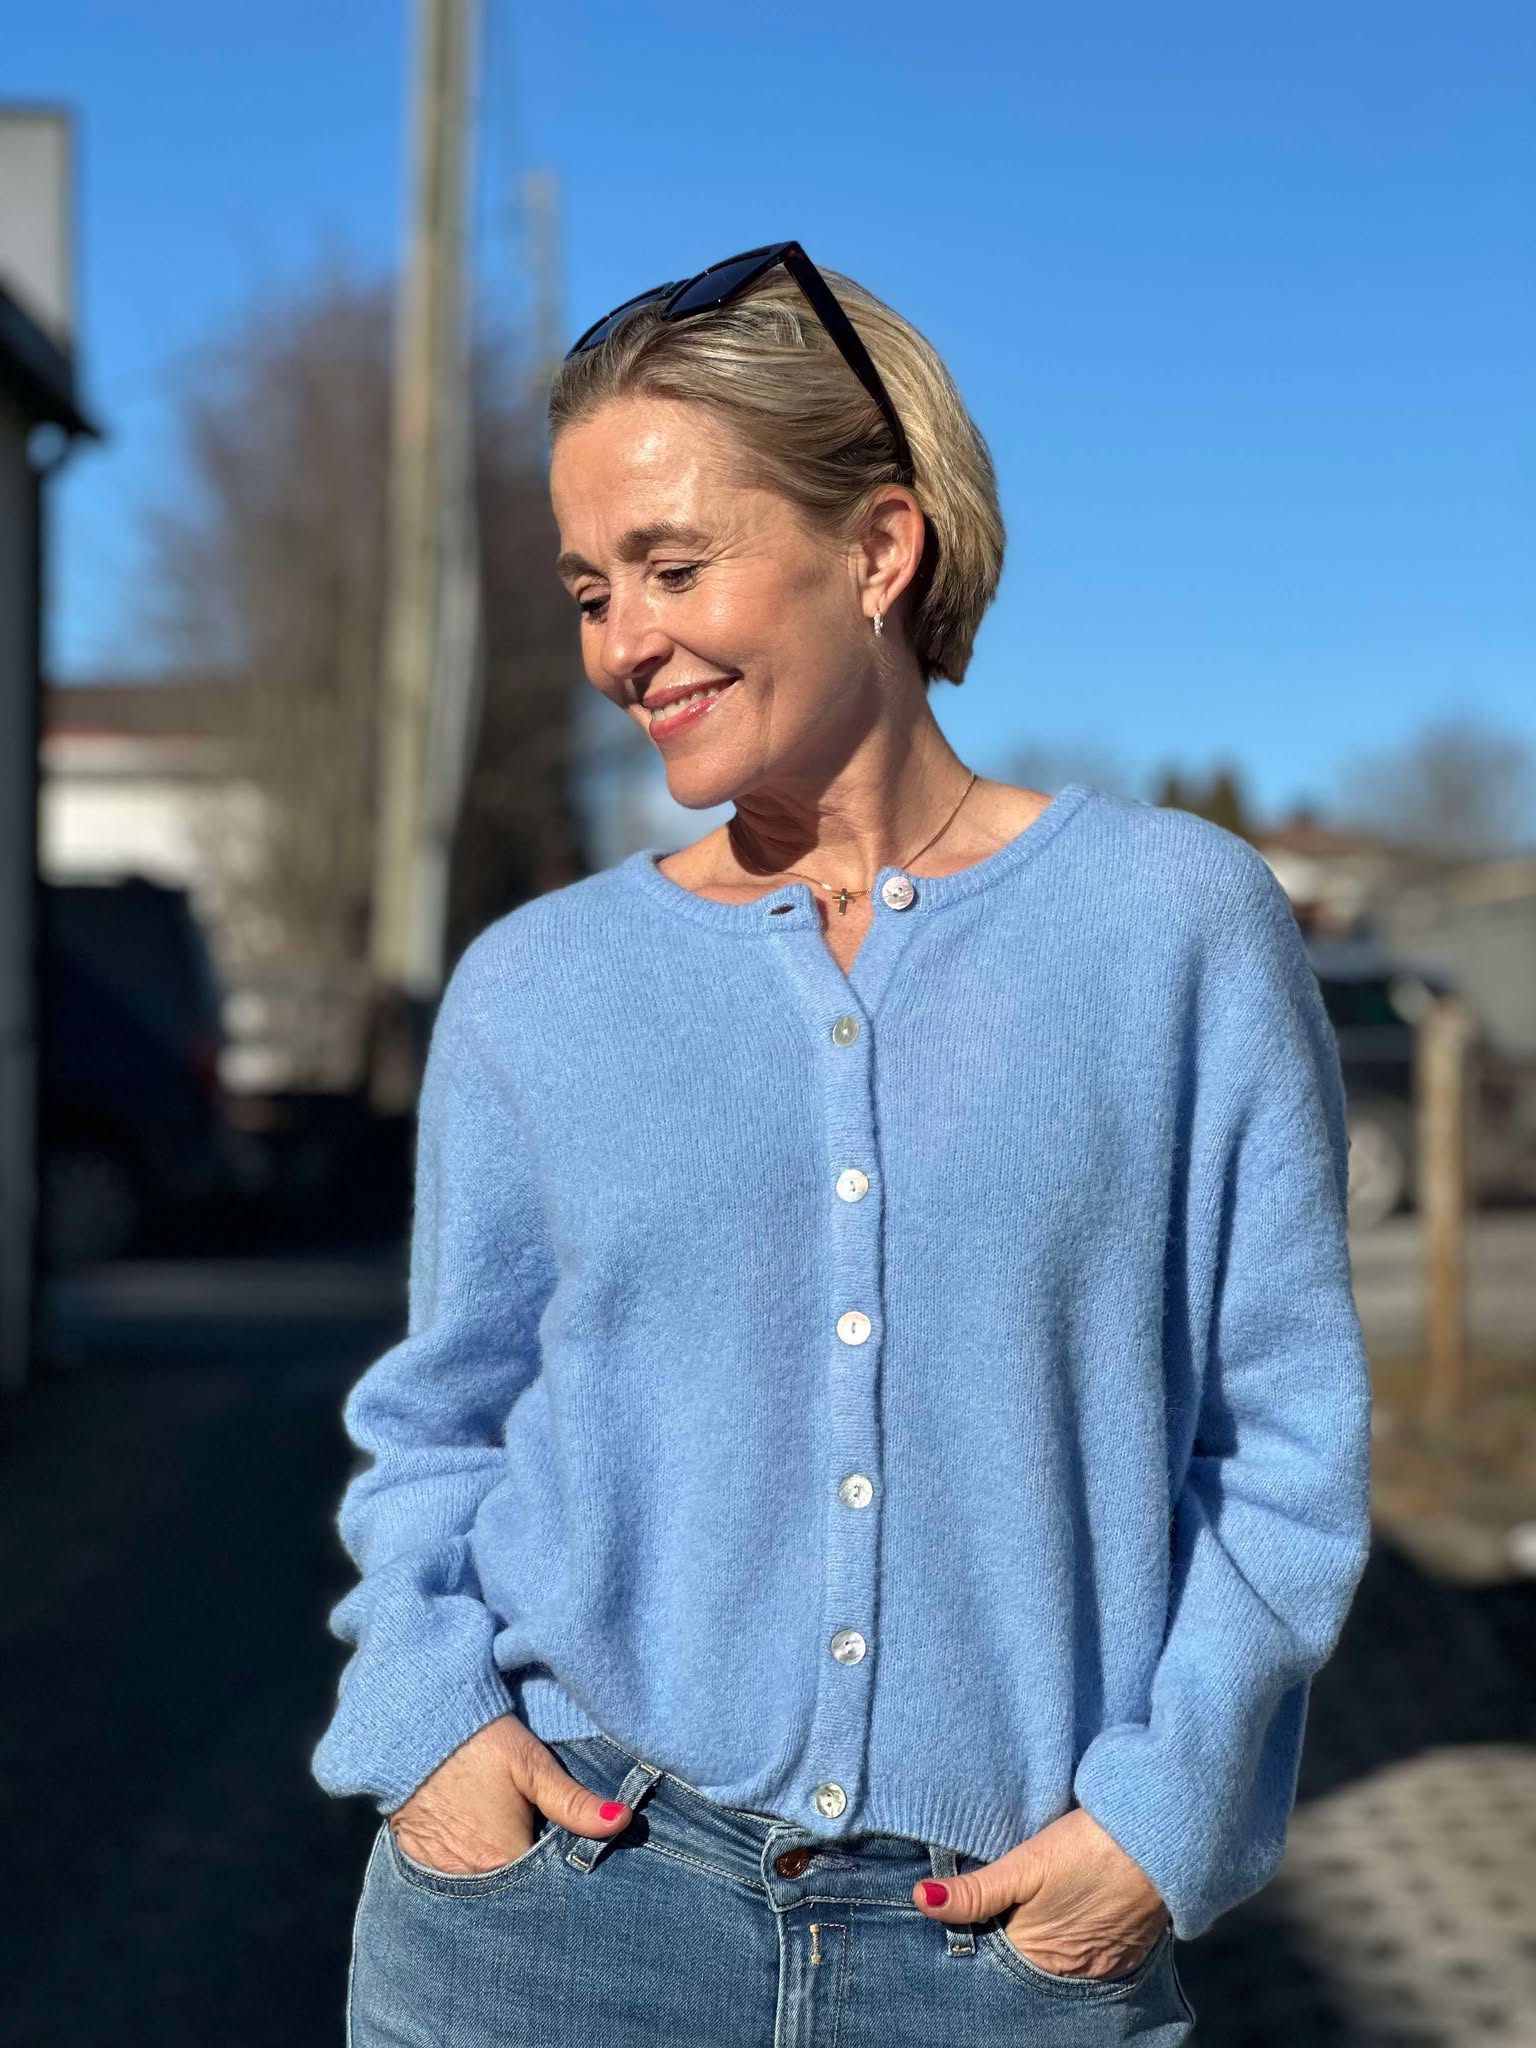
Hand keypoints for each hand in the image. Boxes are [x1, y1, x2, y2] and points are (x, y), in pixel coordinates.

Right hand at [386, 1715, 630, 1874]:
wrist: (414, 1730)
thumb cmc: (479, 1743)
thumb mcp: (531, 1765)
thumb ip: (574, 1802)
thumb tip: (623, 1821)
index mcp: (504, 1860)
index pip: (547, 1892)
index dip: (563, 1880)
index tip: (579, 1868)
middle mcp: (472, 1881)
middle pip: (515, 1900)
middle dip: (535, 1889)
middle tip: (547, 1860)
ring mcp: (443, 1878)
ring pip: (487, 1894)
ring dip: (504, 1885)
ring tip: (519, 1859)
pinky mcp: (422, 1868)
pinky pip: (456, 1886)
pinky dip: (473, 1877)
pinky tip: (484, 1856)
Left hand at [913, 1806, 1170, 1978]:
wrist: (1158, 1839)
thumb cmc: (1088, 1847)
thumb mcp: (1026, 1864)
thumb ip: (976, 1891)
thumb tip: (923, 1900)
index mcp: (1040, 1957)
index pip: (997, 1958)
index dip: (982, 1933)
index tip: (972, 1910)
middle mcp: (1071, 1973)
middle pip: (1028, 1960)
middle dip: (1011, 1938)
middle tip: (1005, 1903)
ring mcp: (1104, 1965)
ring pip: (1059, 1957)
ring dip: (1045, 1937)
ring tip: (1037, 1905)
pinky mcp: (1128, 1951)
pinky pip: (1090, 1954)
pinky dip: (1076, 1937)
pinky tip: (1070, 1909)